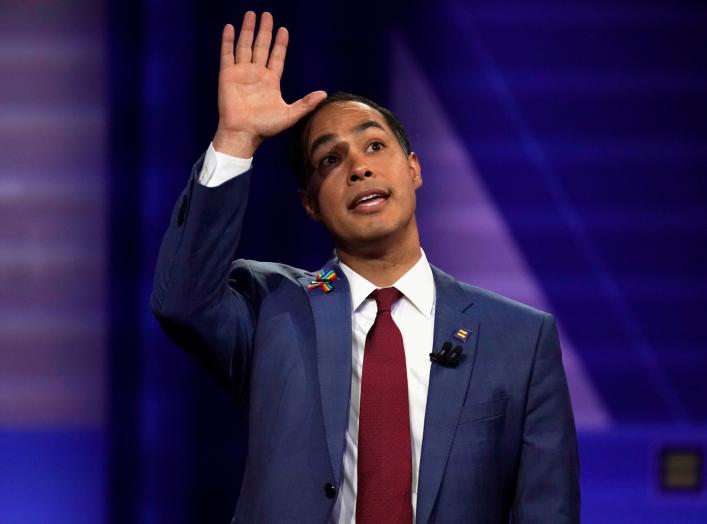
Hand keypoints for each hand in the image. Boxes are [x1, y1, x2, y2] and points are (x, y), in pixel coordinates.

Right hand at [213, 11, 326, 156]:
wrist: (243, 133)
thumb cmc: (265, 127)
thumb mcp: (290, 115)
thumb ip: (306, 103)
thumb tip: (324, 94)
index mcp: (271, 81)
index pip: (277, 57)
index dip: (280, 44)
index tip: (283, 30)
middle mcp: (256, 74)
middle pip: (261, 47)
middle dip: (265, 31)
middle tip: (267, 15)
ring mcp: (241, 73)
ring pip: (245, 46)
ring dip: (248, 30)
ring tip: (251, 14)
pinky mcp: (227, 75)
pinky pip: (227, 54)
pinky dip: (228, 41)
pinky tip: (230, 28)